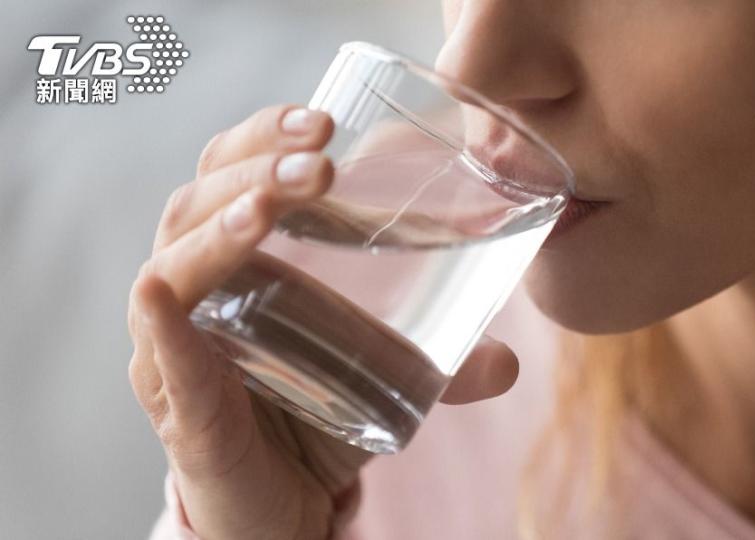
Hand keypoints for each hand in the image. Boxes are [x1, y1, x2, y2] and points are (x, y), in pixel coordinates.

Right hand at [127, 104, 519, 539]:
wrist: (281, 507)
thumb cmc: (314, 417)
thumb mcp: (382, 376)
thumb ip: (443, 365)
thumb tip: (509, 362)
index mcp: (238, 260)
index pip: (232, 171)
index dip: (266, 136)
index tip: (325, 120)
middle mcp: (196, 292)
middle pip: (199, 201)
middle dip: (256, 167)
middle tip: (318, 155)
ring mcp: (177, 349)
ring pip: (173, 264)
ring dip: (220, 226)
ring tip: (270, 205)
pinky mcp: (181, 409)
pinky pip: (162, 359)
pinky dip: (163, 326)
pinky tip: (165, 296)